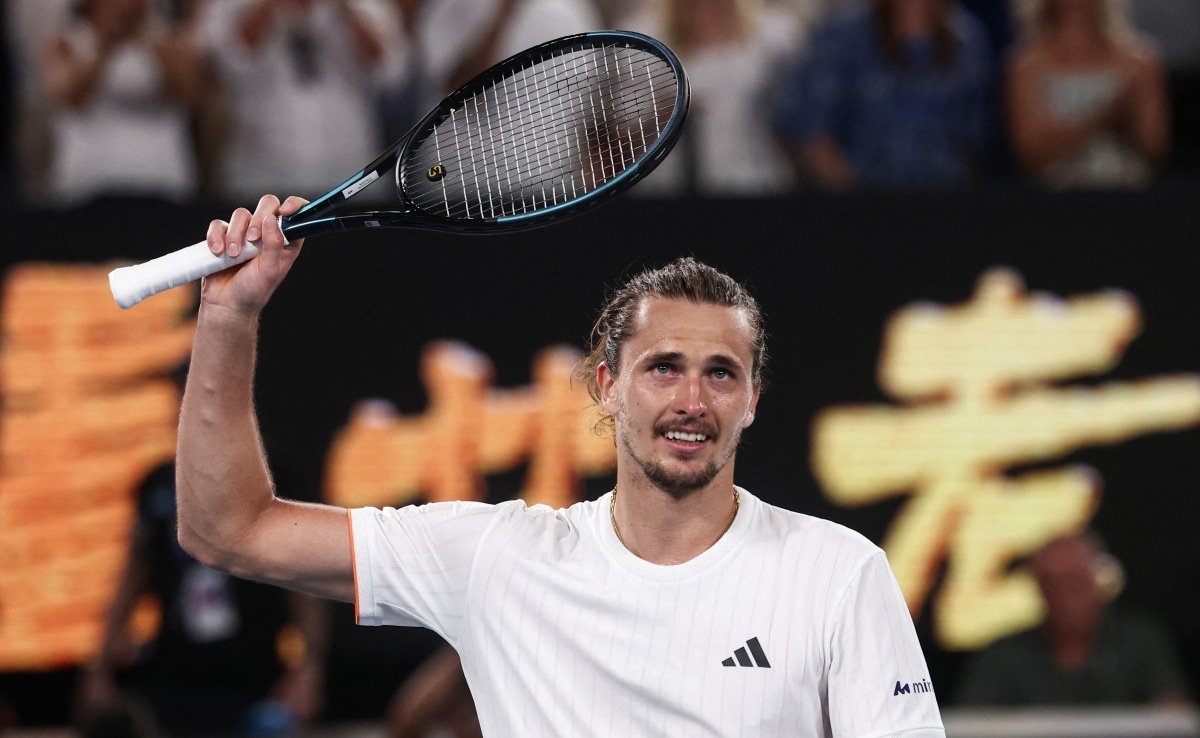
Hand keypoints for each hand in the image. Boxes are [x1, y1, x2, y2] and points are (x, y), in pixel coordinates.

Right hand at [201, 195, 307, 317]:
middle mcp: (267, 233)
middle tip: (253, 239)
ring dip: (236, 234)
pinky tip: (218, 252)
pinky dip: (216, 237)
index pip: (296, 214)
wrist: (227, 304)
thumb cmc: (253, 290)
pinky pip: (219, 225)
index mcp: (286, 241)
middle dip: (258, 218)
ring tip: (233, 256)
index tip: (285, 211)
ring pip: (241, 214)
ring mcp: (245, 233)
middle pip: (267, 204)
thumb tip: (272, 219)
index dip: (294, 206)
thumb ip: (274, 244)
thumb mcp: (270, 270)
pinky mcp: (224, 236)